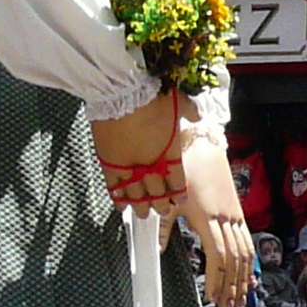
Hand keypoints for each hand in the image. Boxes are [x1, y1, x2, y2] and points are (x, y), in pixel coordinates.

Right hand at [93, 87, 182, 212]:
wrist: (122, 92)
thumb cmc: (152, 95)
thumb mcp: (178, 101)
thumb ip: (189, 111)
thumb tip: (197, 113)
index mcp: (170, 152)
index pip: (176, 181)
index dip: (177, 193)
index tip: (178, 200)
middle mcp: (150, 164)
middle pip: (157, 192)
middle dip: (160, 203)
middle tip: (161, 210)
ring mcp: (129, 166)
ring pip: (136, 194)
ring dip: (140, 206)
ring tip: (143, 215)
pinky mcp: (109, 163)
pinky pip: (114, 187)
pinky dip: (117, 198)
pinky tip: (120, 206)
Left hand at [177, 132, 252, 306]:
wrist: (205, 148)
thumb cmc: (185, 172)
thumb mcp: (169, 199)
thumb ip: (165, 226)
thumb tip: (161, 251)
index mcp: (207, 217)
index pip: (217, 254)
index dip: (216, 277)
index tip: (211, 296)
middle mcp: (226, 219)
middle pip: (234, 259)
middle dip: (231, 286)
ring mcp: (236, 217)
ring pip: (245, 253)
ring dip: (243, 279)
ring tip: (239, 300)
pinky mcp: (239, 215)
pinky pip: (248, 243)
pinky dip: (249, 264)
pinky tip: (247, 279)